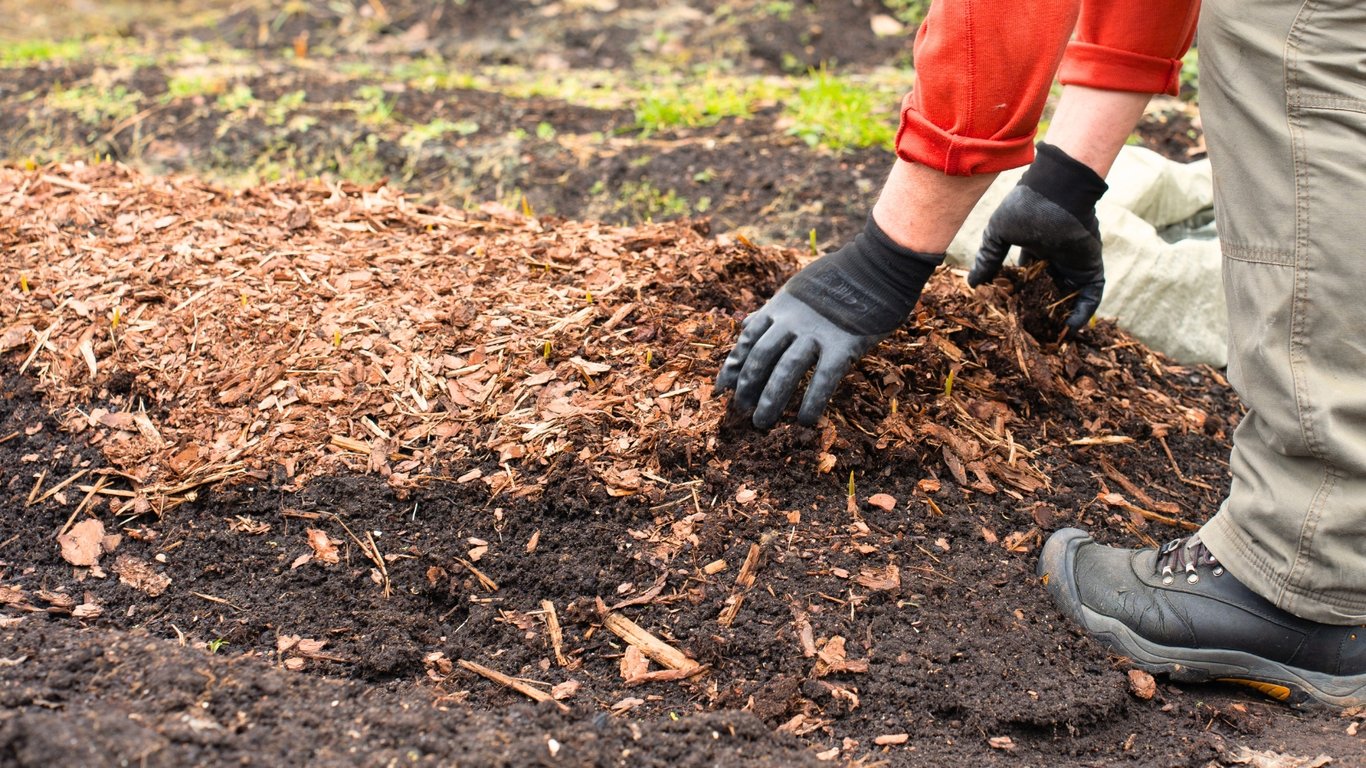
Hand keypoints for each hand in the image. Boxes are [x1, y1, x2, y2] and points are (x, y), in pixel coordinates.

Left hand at [715, 217, 941, 427]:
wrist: (876, 267)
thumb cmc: (837, 281)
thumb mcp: (796, 289)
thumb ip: (772, 311)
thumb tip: (747, 328)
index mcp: (779, 307)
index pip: (748, 340)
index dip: (733, 366)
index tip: (722, 389)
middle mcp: (793, 321)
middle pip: (761, 357)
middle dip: (748, 386)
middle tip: (742, 411)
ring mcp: (817, 333)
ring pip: (786, 371)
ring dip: (771, 399)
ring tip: (762, 423)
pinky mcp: (844, 345)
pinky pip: (824, 379)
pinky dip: (812, 402)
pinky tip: (805, 421)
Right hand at [967, 143, 1107, 331]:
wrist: (1056, 193)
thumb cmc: (1025, 207)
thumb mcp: (998, 234)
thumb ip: (988, 258)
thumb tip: (973, 284)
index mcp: (1034, 248)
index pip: (1027, 278)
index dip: (1019, 295)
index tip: (1008, 311)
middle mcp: (1055, 257)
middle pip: (1048, 289)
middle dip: (1040, 309)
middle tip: (1029, 330)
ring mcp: (1074, 263)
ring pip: (1069, 295)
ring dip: (1061, 315)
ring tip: (1049, 336)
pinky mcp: (1090, 267)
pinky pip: (1091, 295)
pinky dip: (1083, 311)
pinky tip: (1070, 328)